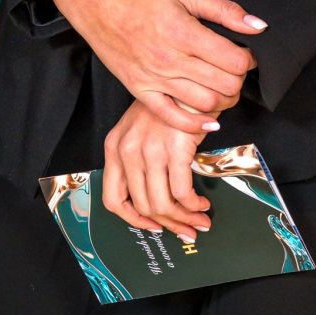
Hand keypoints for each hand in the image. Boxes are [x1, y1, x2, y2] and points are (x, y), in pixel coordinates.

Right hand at [47, 0, 264, 131]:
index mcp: (183, 32)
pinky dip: (195, 123)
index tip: (245, 53)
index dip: (248, 59)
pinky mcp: (140, 91)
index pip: (234, 60)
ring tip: (222, 86)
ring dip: (223, 99)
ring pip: (204, 104)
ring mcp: (154, 79)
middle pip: (224, 85)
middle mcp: (170, 60)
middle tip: (235, 69)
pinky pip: (172, 117)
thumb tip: (258, 26)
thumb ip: (224, 10)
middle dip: (239, 80)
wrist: (98, 2)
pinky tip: (209, 118)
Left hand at [102, 98, 214, 240]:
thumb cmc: (169, 106)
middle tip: (186, 230)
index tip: (152, 226)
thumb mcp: (141, 131)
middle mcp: (127, 151)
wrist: (190, 84)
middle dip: (168, 224)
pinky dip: (193, 204)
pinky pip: (182, 193)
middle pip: (142, 206)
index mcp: (114, 147)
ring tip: (199, 219)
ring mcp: (149, 151)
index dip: (133, 220)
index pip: (113, 199)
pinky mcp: (174, 150)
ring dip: (184, 218)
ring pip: (162, 204)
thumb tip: (154, 203)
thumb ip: (138, 162)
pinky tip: (202, 203)